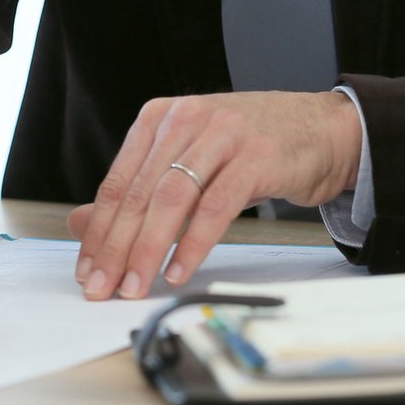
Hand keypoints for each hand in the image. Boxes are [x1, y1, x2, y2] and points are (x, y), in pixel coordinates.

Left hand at [70, 91, 360, 300]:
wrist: (323, 129)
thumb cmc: (251, 147)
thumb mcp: (188, 161)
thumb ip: (137, 191)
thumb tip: (81, 225)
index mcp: (161, 118)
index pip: (117, 181)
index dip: (98, 230)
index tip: (86, 270)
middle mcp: (186, 120)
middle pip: (139, 192)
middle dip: (115, 247)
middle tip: (102, 286)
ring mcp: (222, 135)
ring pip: (171, 199)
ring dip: (148, 248)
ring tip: (135, 285)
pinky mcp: (256, 157)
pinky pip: (216, 206)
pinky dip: (194, 243)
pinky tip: (180, 270)